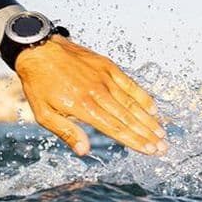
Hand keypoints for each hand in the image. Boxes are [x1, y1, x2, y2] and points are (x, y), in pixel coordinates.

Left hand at [14, 35, 166, 155]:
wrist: (38, 50)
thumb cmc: (39, 84)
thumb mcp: (44, 113)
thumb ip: (66, 132)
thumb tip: (84, 151)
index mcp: (83, 107)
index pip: (115, 128)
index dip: (134, 141)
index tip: (150, 151)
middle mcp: (97, 93)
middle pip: (128, 118)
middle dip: (147, 134)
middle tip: (163, 147)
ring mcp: (104, 78)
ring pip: (131, 102)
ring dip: (148, 119)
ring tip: (162, 132)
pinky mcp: (106, 66)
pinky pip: (128, 83)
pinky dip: (142, 96)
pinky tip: (152, 108)